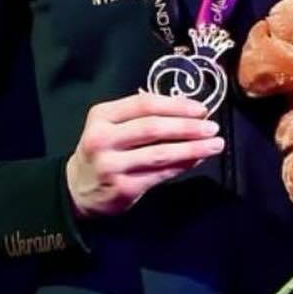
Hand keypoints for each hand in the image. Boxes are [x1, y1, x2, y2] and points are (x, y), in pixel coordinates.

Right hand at [65, 92, 224, 218]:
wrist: (78, 189)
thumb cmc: (102, 151)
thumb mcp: (110, 125)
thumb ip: (141, 116)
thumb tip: (187, 111)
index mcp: (102, 116)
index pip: (144, 104)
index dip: (176, 105)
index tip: (201, 108)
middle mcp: (103, 138)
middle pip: (153, 128)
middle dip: (188, 127)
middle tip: (212, 127)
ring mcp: (112, 165)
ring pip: (160, 153)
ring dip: (192, 148)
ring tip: (215, 144)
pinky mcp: (124, 187)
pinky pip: (160, 174)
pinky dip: (183, 165)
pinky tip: (198, 159)